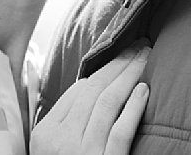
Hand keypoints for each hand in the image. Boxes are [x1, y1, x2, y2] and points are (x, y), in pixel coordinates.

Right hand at [30, 45, 149, 154]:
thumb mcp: (51, 148)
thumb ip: (63, 122)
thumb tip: (87, 86)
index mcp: (45, 133)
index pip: (75, 92)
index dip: (100, 70)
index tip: (119, 56)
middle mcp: (63, 140)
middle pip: (93, 91)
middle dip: (118, 63)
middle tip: (138, 45)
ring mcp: (86, 152)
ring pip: (108, 103)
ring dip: (129, 75)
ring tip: (145, 58)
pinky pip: (121, 131)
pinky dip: (133, 108)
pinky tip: (143, 90)